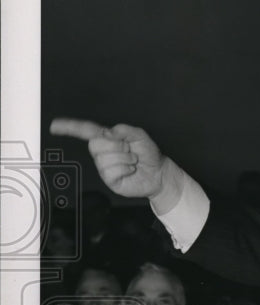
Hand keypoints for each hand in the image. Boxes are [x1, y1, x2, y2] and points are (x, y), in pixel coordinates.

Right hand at [49, 118, 182, 210]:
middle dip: (116, 146)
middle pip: (94, 144)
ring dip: (124, 158)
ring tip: (132, 161)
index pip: (86, 130)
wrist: (158, 173)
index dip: (70, 127)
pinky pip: (111, 171)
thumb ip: (124, 130)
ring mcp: (104, 166)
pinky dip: (125, 168)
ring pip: (104, 158)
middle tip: (129, 150)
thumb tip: (108, 133)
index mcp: (108, 138)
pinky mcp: (109, 179)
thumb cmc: (148, 154)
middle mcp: (103, 152)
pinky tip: (130, 170)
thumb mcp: (140, 136)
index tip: (55, 126)